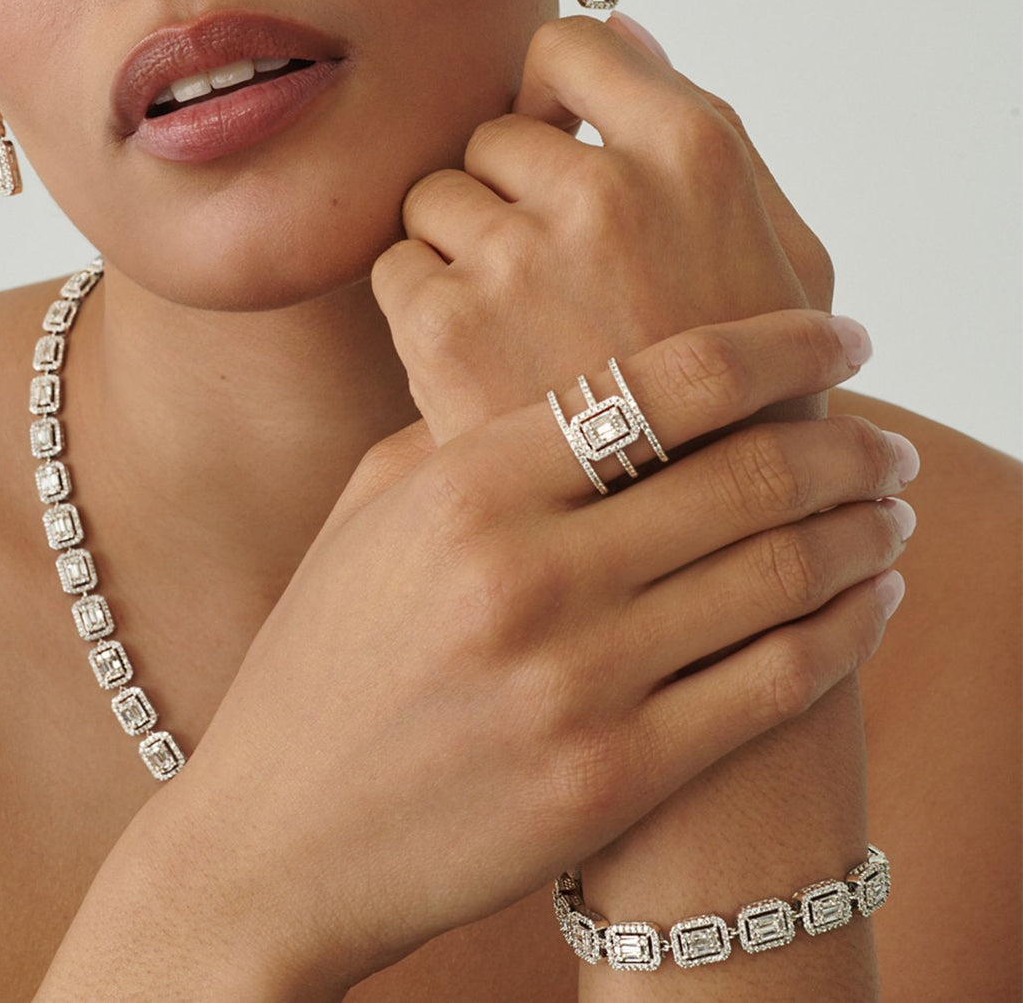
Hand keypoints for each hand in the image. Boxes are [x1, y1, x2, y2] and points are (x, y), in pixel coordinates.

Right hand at [146, 311, 907, 995]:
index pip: (671, 379)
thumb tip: (598, 373)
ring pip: (782, 574)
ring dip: (866, 529)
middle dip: (849, 441)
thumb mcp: (375, 510)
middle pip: (749, 473)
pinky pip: (775, 682)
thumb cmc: (327, 658)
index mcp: (469, 484)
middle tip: (886, 434)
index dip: (781, 345)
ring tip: (892, 506)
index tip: (839, 333)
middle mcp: (530, 574)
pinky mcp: (613, 778)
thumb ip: (476, 427)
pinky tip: (874, 598)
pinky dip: (849, 629)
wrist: (280, 840)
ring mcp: (577, 683)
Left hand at [371, 13, 834, 446]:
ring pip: (437, 197)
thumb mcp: (784, 248)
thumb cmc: (752, 385)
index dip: (556, 95)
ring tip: (523, 328)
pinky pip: (395, 264)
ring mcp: (519, 257)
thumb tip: (621, 26)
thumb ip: (710, 124)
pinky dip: (423, 306)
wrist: (699, 538)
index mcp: (694, 150)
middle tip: (557, 280)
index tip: (563, 145)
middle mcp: (603, 189)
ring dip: (465, 250)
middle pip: (494, 133)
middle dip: (515, 194)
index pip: (570, 44)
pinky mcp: (446, 326)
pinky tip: (480, 359)